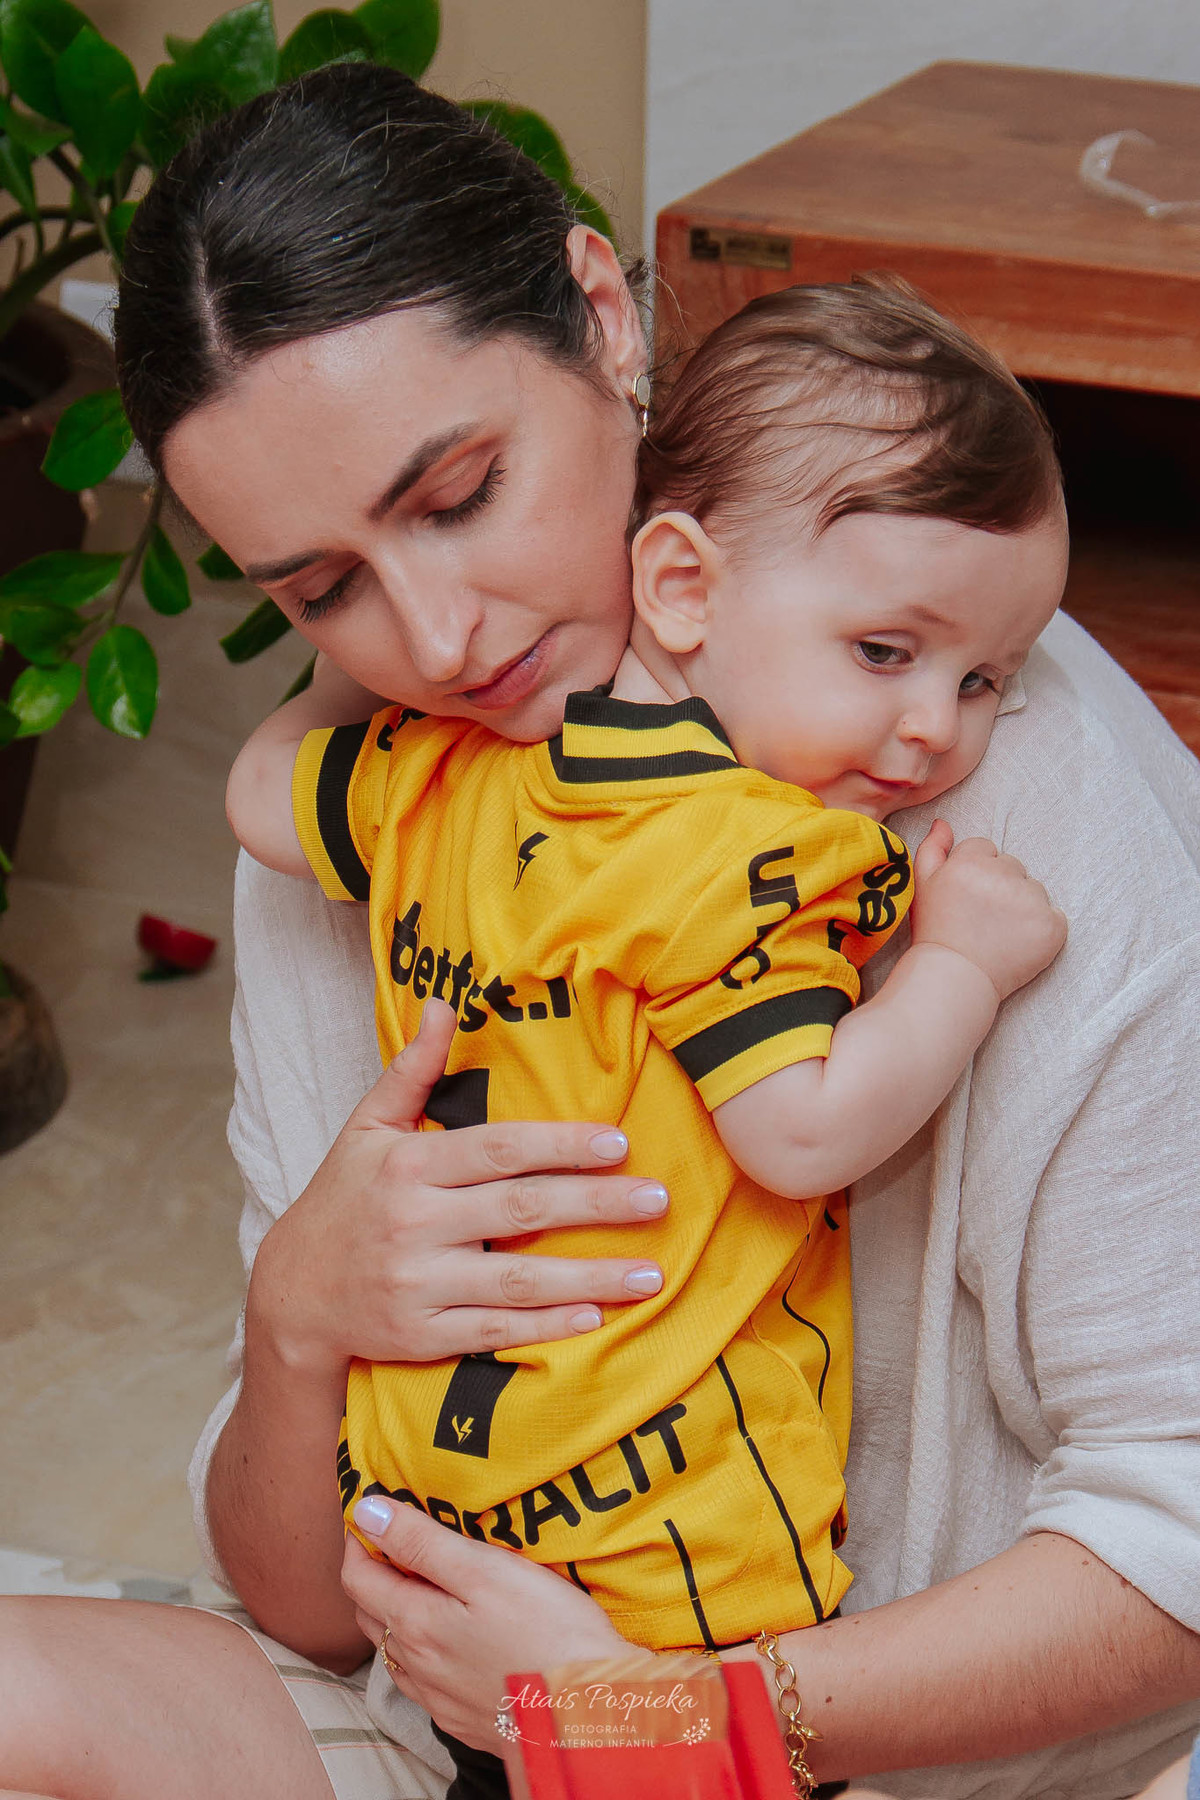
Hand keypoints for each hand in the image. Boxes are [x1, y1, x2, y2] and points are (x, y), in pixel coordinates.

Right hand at [248, 1001, 668, 1376]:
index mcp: (408, 1165)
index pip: (498, 1150)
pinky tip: (594, 1317)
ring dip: (590, 1277)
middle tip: (658, 1200)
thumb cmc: (344, 1199)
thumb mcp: (365, 1128)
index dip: (560, 1146)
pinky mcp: (419, 1336)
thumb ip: (412, 1070)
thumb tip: (443, 1004)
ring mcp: (417, 1283)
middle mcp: (413, 1223)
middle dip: (596, 1205)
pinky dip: (545, 1326)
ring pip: (516, 1281)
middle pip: (520, 1212)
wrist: (291, 1293)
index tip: (619, 1144)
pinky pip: (492, 1331)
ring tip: (651, 1274)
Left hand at [343, 1494, 628, 1749]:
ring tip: (422, 1588)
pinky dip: (422, 1653)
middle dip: (372, 1575)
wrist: (589, 1714)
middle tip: (394, 1544)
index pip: (358, 1578)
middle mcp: (417, 1667)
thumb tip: (367, 1514)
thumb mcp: (485, 1569)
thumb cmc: (546, 1631)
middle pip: (371, 1615)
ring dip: (396, 1616)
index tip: (370, 1514)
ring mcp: (439, 1700)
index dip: (358, 1541)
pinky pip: (424, 1683)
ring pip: (396, 1652)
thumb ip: (422, 1542)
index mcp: (416, 1624)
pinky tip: (449, 1642)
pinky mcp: (464, 1720)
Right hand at [910, 820, 1066, 1001]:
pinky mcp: (1052, 926)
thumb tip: (944, 822)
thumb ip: (932, 848)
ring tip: (998, 933)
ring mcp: (1031, 900)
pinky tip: (1018, 944)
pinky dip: (1042, 929)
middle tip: (982, 918)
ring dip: (1022, 906)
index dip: (976, 875)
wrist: (955, 979)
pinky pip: (1054, 917)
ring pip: (1034, 890)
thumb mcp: (921, 885)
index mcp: (971, 861)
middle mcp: (1003, 875)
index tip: (968, 899)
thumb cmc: (935, 932)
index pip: (986, 849)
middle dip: (1001, 887)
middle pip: (1012, 867)